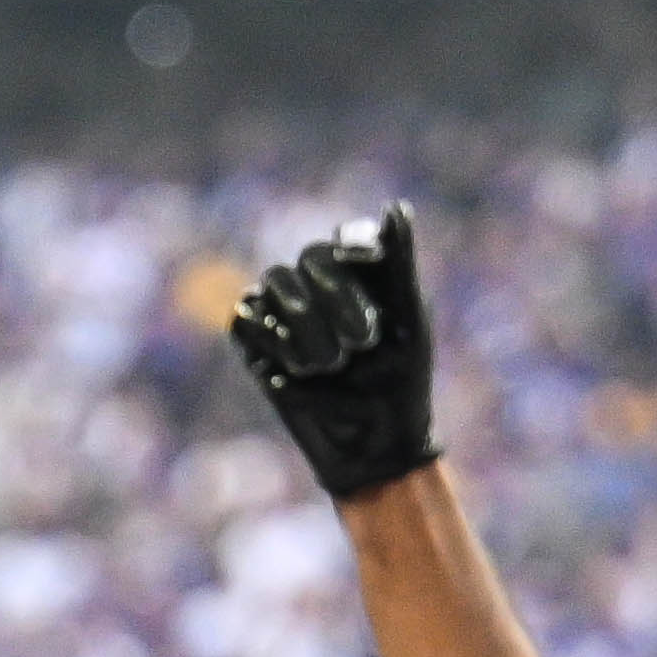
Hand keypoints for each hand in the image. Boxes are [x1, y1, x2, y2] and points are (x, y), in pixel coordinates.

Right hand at [227, 207, 438, 503]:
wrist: (372, 450)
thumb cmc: (403, 386)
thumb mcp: (411, 322)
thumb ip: (401, 263)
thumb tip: (396, 206)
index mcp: (363, 277)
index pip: (345, 240)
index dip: (351, 247)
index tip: (364, 264)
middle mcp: (322, 290)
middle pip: (308, 260)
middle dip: (335, 300)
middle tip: (360, 346)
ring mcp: (286, 317)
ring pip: (271, 284)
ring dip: (302, 325)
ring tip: (327, 367)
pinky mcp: (257, 346)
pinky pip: (244, 319)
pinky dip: (268, 340)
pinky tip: (291, 370)